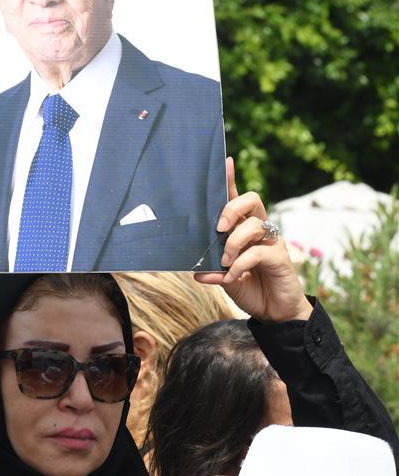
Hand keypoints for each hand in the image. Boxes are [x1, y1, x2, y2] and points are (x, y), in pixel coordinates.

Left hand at [194, 158, 312, 321]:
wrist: (275, 314)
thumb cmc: (250, 289)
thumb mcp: (225, 279)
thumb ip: (212, 271)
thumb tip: (195, 271)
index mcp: (245, 229)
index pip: (238, 199)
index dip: (231, 179)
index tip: (226, 161)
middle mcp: (260, 230)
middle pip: (251, 200)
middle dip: (231, 209)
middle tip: (219, 229)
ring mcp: (272, 241)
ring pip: (253, 225)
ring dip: (233, 244)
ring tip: (225, 262)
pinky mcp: (280, 257)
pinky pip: (258, 251)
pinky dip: (241, 264)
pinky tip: (233, 277)